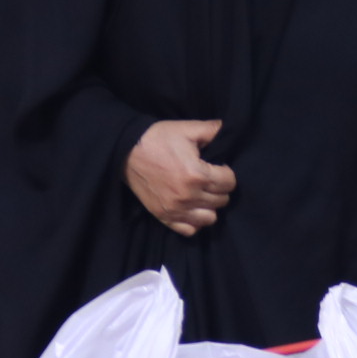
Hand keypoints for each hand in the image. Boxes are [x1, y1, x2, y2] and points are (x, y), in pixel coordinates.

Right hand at [128, 120, 234, 236]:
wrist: (126, 151)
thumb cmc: (158, 138)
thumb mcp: (186, 129)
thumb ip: (212, 129)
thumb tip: (227, 127)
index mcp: (197, 175)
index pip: (229, 182)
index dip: (227, 172)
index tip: (219, 167)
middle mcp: (188, 196)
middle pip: (222, 200)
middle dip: (220, 188)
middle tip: (211, 178)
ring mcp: (176, 209)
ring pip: (209, 218)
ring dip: (210, 206)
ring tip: (203, 194)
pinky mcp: (164, 216)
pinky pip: (189, 230)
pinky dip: (194, 221)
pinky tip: (192, 207)